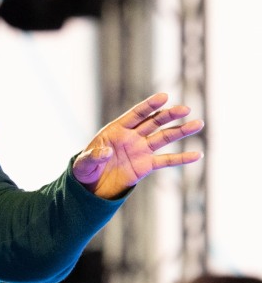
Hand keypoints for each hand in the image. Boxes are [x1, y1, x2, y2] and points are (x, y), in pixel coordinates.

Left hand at [72, 92, 203, 199]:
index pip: (135, 114)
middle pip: (153, 122)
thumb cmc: (85, 169)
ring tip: (198, 124)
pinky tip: (197, 154)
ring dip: (181, 131)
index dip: (149, 105)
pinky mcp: (146, 165)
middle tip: (185, 109)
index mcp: (116, 130)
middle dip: (169, 115)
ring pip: (164, 138)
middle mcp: (132, 137)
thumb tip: (107, 153)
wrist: (91, 185)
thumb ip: (94, 156)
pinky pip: (166, 161)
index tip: (164, 96)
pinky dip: (181, 158)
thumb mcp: (83, 164)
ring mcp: (141, 150)